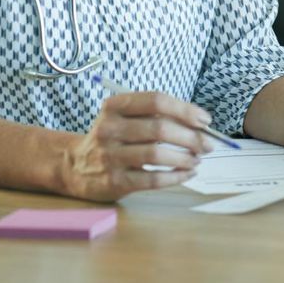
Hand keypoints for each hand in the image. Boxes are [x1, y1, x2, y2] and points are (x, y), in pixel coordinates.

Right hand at [62, 90, 214, 201]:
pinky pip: (152, 180)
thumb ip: (155, 116)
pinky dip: (175, 177)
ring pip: (157, 155)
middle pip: (159, 129)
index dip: (185, 109)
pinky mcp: (114, 182)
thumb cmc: (112, 138)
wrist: (75, 166)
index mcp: (114, 106)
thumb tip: (200, 124)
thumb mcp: (124, 118)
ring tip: (197, 159)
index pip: (156, 101)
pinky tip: (186, 174)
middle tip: (208, 145)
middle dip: (191, 137)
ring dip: (184, 158)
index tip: (205, 120)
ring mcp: (109, 156)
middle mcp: (109, 129)